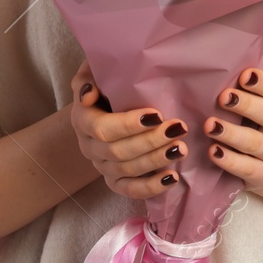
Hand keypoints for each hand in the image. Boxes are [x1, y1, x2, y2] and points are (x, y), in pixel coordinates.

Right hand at [68, 59, 189, 199]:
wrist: (105, 106)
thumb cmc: (106, 85)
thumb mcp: (94, 72)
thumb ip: (88, 78)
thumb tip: (88, 95)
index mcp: (82, 120)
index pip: (101, 128)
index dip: (128, 125)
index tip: (156, 115)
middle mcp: (89, 147)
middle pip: (117, 152)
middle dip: (150, 142)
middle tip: (178, 129)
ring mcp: (101, 166)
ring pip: (126, 171)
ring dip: (155, 161)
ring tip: (181, 148)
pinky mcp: (115, 180)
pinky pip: (130, 190)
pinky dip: (151, 187)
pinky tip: (172, 177)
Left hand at [204, 67, 262, 189]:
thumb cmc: (256, 114)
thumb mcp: (258, 96)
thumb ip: (246, 84)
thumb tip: (216, 67)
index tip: (245, 75)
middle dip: (247, 105)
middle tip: (224, 97)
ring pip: (258, 144)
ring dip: (233, 134)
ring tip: (210, 125)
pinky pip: (250, 170)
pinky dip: (231, 161)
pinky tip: (214, 152)